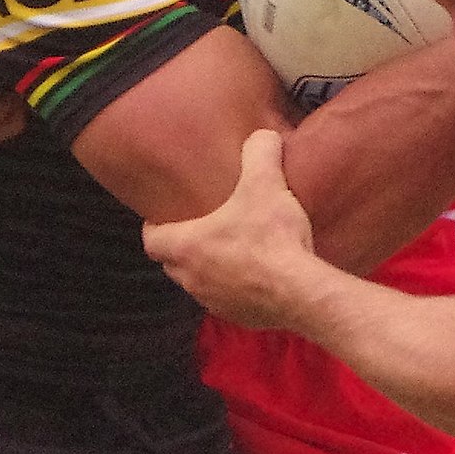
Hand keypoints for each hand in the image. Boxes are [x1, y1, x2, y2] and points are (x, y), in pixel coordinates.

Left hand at [142, 129, 315, 327]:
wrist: (304, 292)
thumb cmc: (274, 239)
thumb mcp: (266, 184)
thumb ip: (259, 152)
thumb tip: (262, 136)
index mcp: (186, 247)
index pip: (151, 240)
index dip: (154, 226)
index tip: (164, 215)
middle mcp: (192, 279)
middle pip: (172, 262)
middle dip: (181, 246)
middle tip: (200, 226)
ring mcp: (214, 302)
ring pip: (198, 283)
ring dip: (207, 268)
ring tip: (229, 248)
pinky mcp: (238, 317)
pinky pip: (226, 300)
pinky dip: (233, 288)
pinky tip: (255, 273)